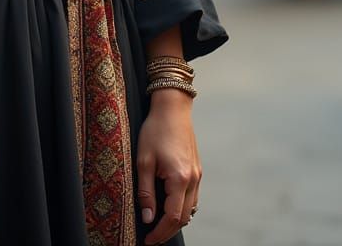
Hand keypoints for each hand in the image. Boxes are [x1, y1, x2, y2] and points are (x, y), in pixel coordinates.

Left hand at [136, 90, 201, 244]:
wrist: (172, 107)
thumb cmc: (155, 130)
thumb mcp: (143, 161)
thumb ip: (146, 192)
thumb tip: (148, 219)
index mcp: (180, 179)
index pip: (172, 218)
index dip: (159, 233)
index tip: (146, 241)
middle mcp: (193, 180)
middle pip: (184, 218)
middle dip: (167, 231)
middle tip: (151, 237)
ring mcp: (198, 175)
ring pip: (190, 209)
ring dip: (175, 220)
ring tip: (157, 223)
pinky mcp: (197, 169)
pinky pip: (192, 197)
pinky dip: (182, 206)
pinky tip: (168, 204)